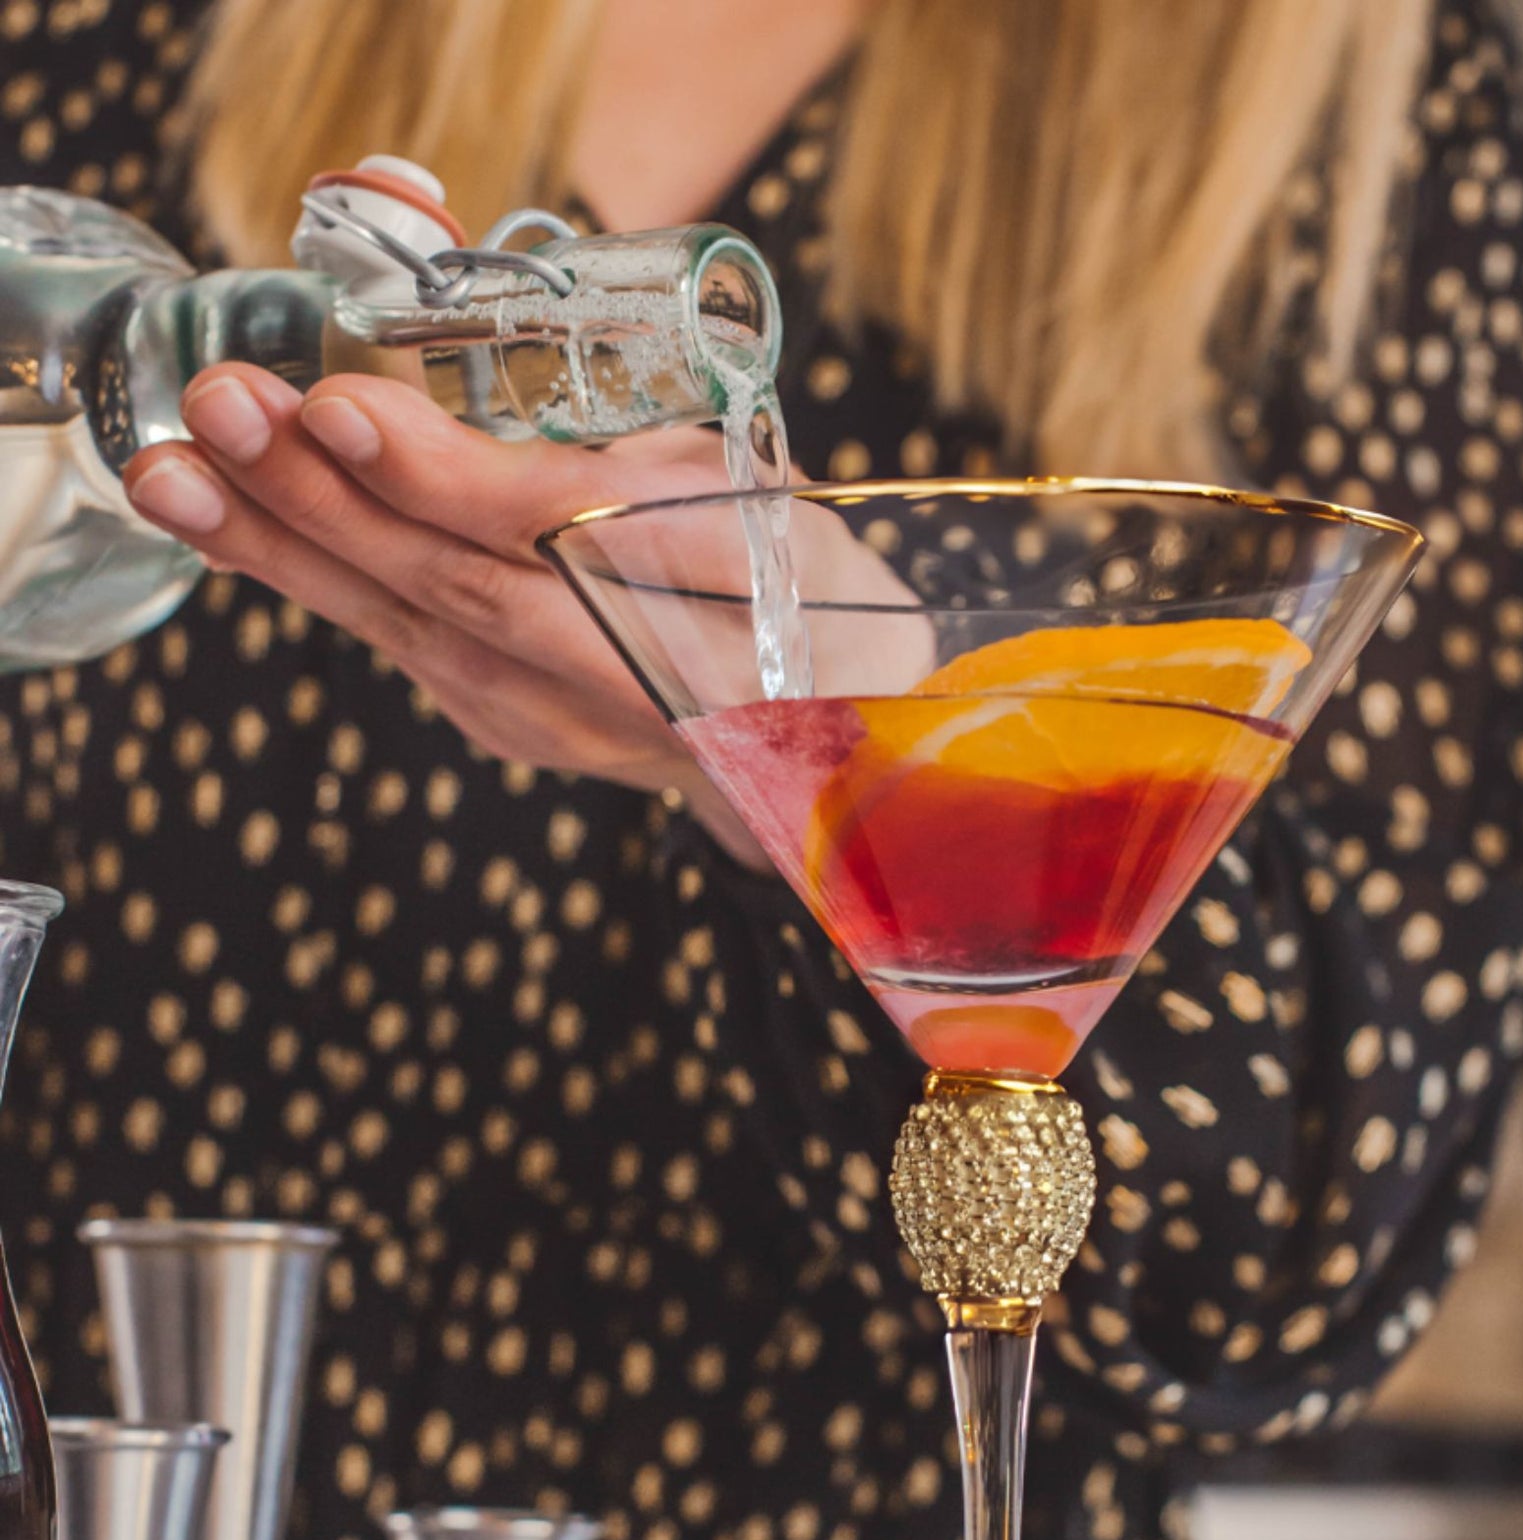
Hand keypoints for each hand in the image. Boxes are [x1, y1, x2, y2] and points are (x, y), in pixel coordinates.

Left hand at [123, 364, 776, 863]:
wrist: (813, 718)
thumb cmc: (784, 571)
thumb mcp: (743, 481)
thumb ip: (620, 428)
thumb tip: (441, 300)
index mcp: (716, 605)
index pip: (565, 545)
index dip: (448, 481)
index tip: (347, 408)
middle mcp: (630, 683)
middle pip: (460, 591)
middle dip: (329, 500)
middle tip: (226, 409)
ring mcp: (562, 718)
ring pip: (410, 626)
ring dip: (286, 545)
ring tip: (180, 470)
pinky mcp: (510, 728)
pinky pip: (398, 645)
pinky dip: (308, 580)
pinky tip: (228, 524)